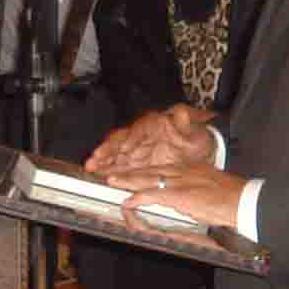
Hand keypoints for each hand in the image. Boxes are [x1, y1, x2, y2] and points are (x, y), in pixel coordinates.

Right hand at [87, 104, 215, 176]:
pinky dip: (109, 170)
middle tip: (97, 157)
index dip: (131, 139)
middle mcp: (140, 136)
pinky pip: (120, 166)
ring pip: (116, 154)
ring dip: (103, 161)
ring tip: (91, 167)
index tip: (126, 148)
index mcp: (152, 125)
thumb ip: (185, 122)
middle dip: (108, 150)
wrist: (197, 152)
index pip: (138, 130)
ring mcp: (136, 150)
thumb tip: (181, 113)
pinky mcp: (135, 163)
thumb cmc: (194, 138)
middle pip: (121, 141)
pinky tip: (100, 174)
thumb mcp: (193, 129)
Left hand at [100, 157, 243, 231]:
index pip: (163, 167)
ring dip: (128, 181)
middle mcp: (184, 171)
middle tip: (114, 173)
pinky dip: (138, 197)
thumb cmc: (233, 197)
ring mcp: (181, 182)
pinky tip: (128, 201)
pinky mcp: (180, 195)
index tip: (134, 172)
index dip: (145, 170)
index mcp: (192, 168)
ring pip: (148, 179)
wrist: (243, 200)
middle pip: (151, 170)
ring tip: (113, 181)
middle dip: (132, 172)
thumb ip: (198, 189)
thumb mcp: (213, 185)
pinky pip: (153, 194)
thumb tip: (190, 199)